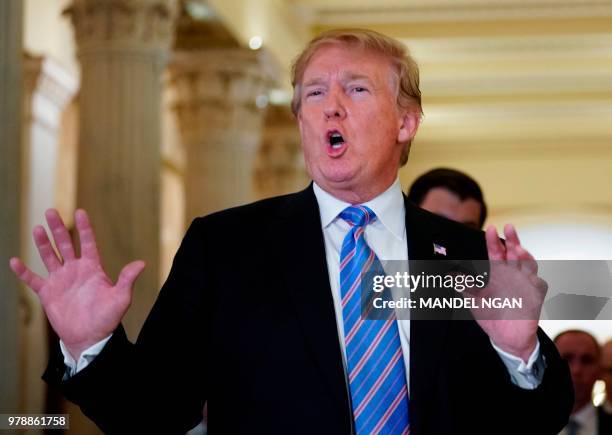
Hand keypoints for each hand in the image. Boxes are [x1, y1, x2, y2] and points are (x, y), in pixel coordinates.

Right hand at [9, 209, 144, 360]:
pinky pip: (33, 280)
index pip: (87, 243)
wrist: (90, 337)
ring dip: (43, 243)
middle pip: (65, 244)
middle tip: (51, 211)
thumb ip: (127, 279)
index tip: (80, 212)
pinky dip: (23, 272)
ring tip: (38, 228)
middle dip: (58, 228)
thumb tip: (141, 263)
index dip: (84, 228)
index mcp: (92, 268)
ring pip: (49, 256)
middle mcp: (75, 270)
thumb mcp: (121, 298)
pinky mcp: (47, 293)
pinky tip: (14, 261)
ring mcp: (60, 280)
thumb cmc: (107, 318)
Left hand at [468, 224, 547, 361]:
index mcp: (499, 273)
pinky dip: (534, 278)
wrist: (506, 338)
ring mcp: (526, 284)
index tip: (490, 229)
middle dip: (512, 240)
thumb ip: (464, 286)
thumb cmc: (491, 317)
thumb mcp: (474, 300)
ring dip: (525, 256)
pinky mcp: (536, 296)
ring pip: (529, 264)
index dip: (493, 241)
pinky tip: (529, 276)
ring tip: (518, 249)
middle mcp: (513, 275)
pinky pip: (538, 283)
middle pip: (514, 253)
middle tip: (508, 228)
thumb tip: (450, 275)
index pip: (496, 253)